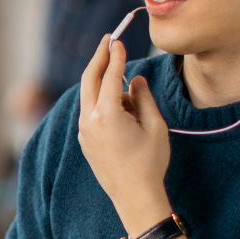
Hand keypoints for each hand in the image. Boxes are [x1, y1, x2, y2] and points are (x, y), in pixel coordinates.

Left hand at [79, 35, 171, 233]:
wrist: (135, 198)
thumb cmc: (150, 163)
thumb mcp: (155, 126)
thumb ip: (144, 98)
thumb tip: (136, 80)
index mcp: (107, 115)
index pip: (110, 76)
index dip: (116, 56)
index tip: (119, 40)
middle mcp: (90, 120)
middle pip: (89, 79)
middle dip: (99, 58)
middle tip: (108, 41)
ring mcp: (84, 131)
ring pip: (89, 95)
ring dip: (103, 82)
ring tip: (129, 89)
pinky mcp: (85, 140)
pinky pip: (90, 110)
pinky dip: (101, 100)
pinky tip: (120, 105)